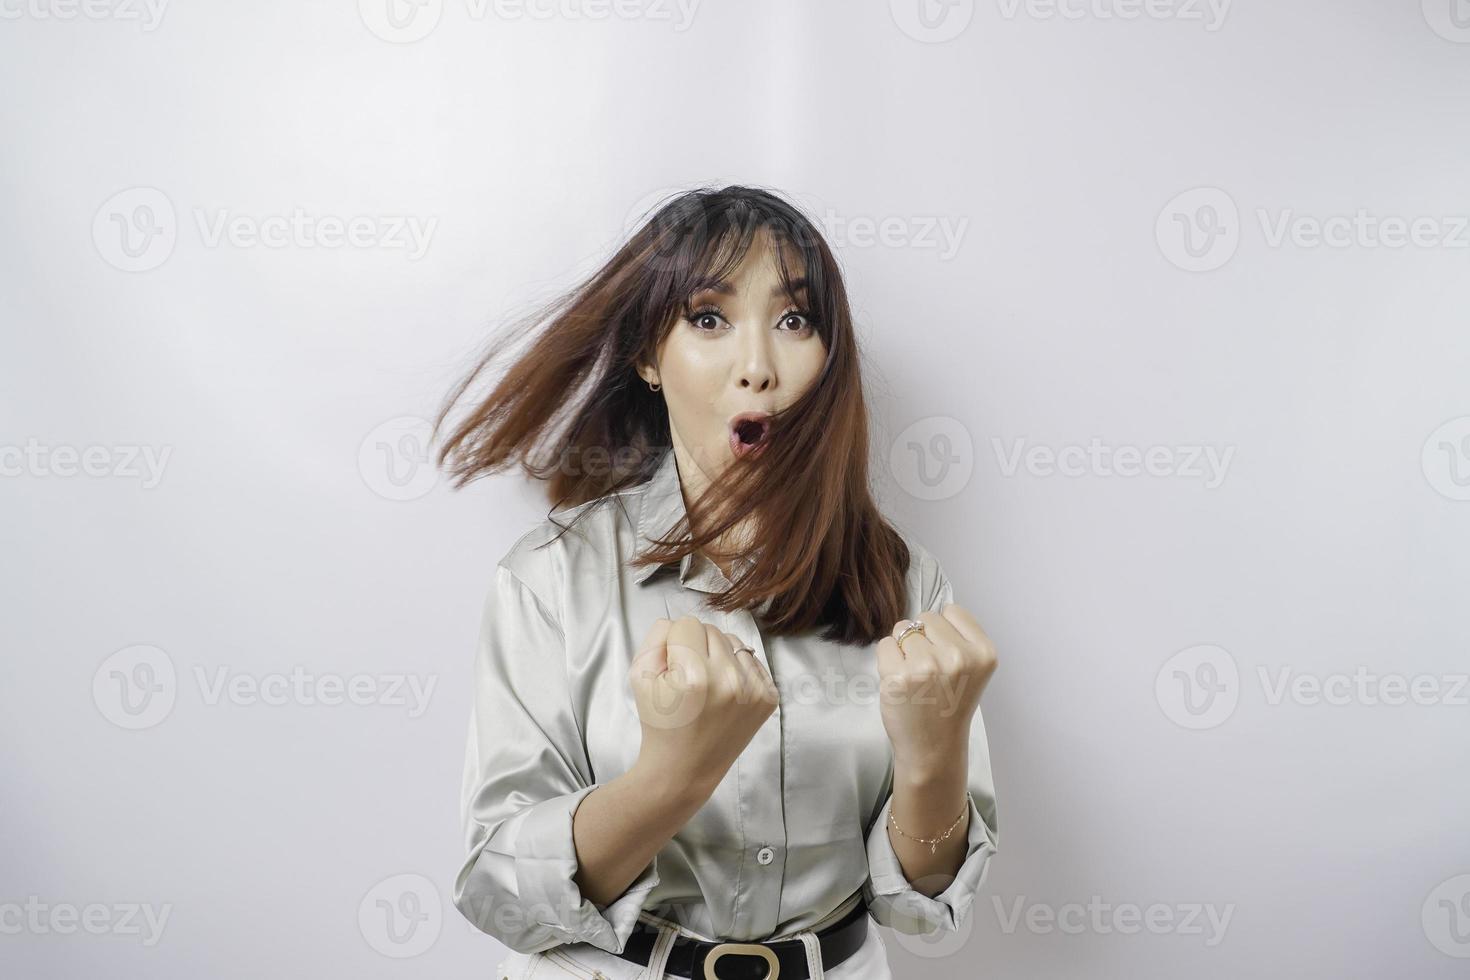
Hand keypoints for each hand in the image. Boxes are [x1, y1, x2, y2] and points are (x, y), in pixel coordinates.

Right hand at [629, 615, 778, 790]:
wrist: (685, 769)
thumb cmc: (660, 723)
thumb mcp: (639, 676)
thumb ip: (657, 636)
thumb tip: (680, 622)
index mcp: (694, 676)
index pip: (687, 624)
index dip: (674, 643)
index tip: (672, 669)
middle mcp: (729, 681)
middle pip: (712, 630)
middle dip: (697, 647)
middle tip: (688, 680)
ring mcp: (754, 690)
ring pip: (734, 642)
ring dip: (719, 656)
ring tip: (707, 687)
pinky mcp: (769, 698)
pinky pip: (752, 661)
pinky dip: (737, 670)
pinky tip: (725, 694)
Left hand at [875, 604, 996, 770]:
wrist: (933, 748)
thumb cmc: (950, 705)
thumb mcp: (972, 669)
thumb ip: (958, 638)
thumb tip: (925, 615)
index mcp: (983, 652)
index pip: (952, 611)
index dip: (944, 631)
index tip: (945, 655)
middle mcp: (958, 656)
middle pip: (926, 617)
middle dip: (923, 638)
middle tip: (929, 670)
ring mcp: (927, 666)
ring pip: (903, 628)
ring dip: (903, 648)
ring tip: (915, 676)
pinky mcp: (898, 676)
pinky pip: (885, 645)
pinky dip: (887, 659)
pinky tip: (900, 681)